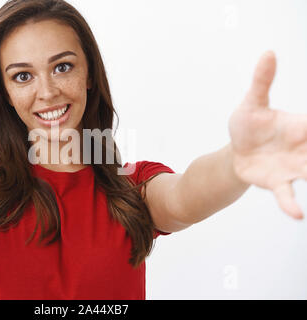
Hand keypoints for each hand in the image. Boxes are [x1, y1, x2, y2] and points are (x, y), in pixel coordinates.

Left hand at [228, 51, 306, 219]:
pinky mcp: (278, 182)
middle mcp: (306, 148)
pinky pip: (288, 194)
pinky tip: (298, 214)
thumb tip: (268, 52)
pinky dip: (292, 203)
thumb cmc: (248, 126)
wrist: (235, 153)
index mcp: (305, 126)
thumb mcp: (252, 103)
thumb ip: (262, 81)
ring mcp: (294, 167)